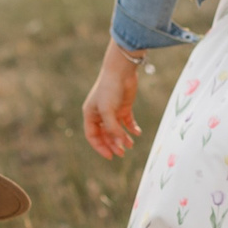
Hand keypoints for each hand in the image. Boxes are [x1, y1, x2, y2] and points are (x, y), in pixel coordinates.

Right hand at [83, 42, 144, 158]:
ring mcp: (112, 111)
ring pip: (116, 130)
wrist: (121, 70)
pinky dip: (131, 128)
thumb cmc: (110, 89)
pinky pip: (127, 122)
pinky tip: (137, 133)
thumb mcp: (108, 111)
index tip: (110, 156)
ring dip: (123, 138)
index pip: (93, 136)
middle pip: (105, 135)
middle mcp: (100, 114)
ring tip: (130, 145)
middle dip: (113, 144)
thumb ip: (113, 129)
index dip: (100, 147)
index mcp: (90, 114)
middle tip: (122, 153)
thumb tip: (120, 145)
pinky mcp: (123, 107)